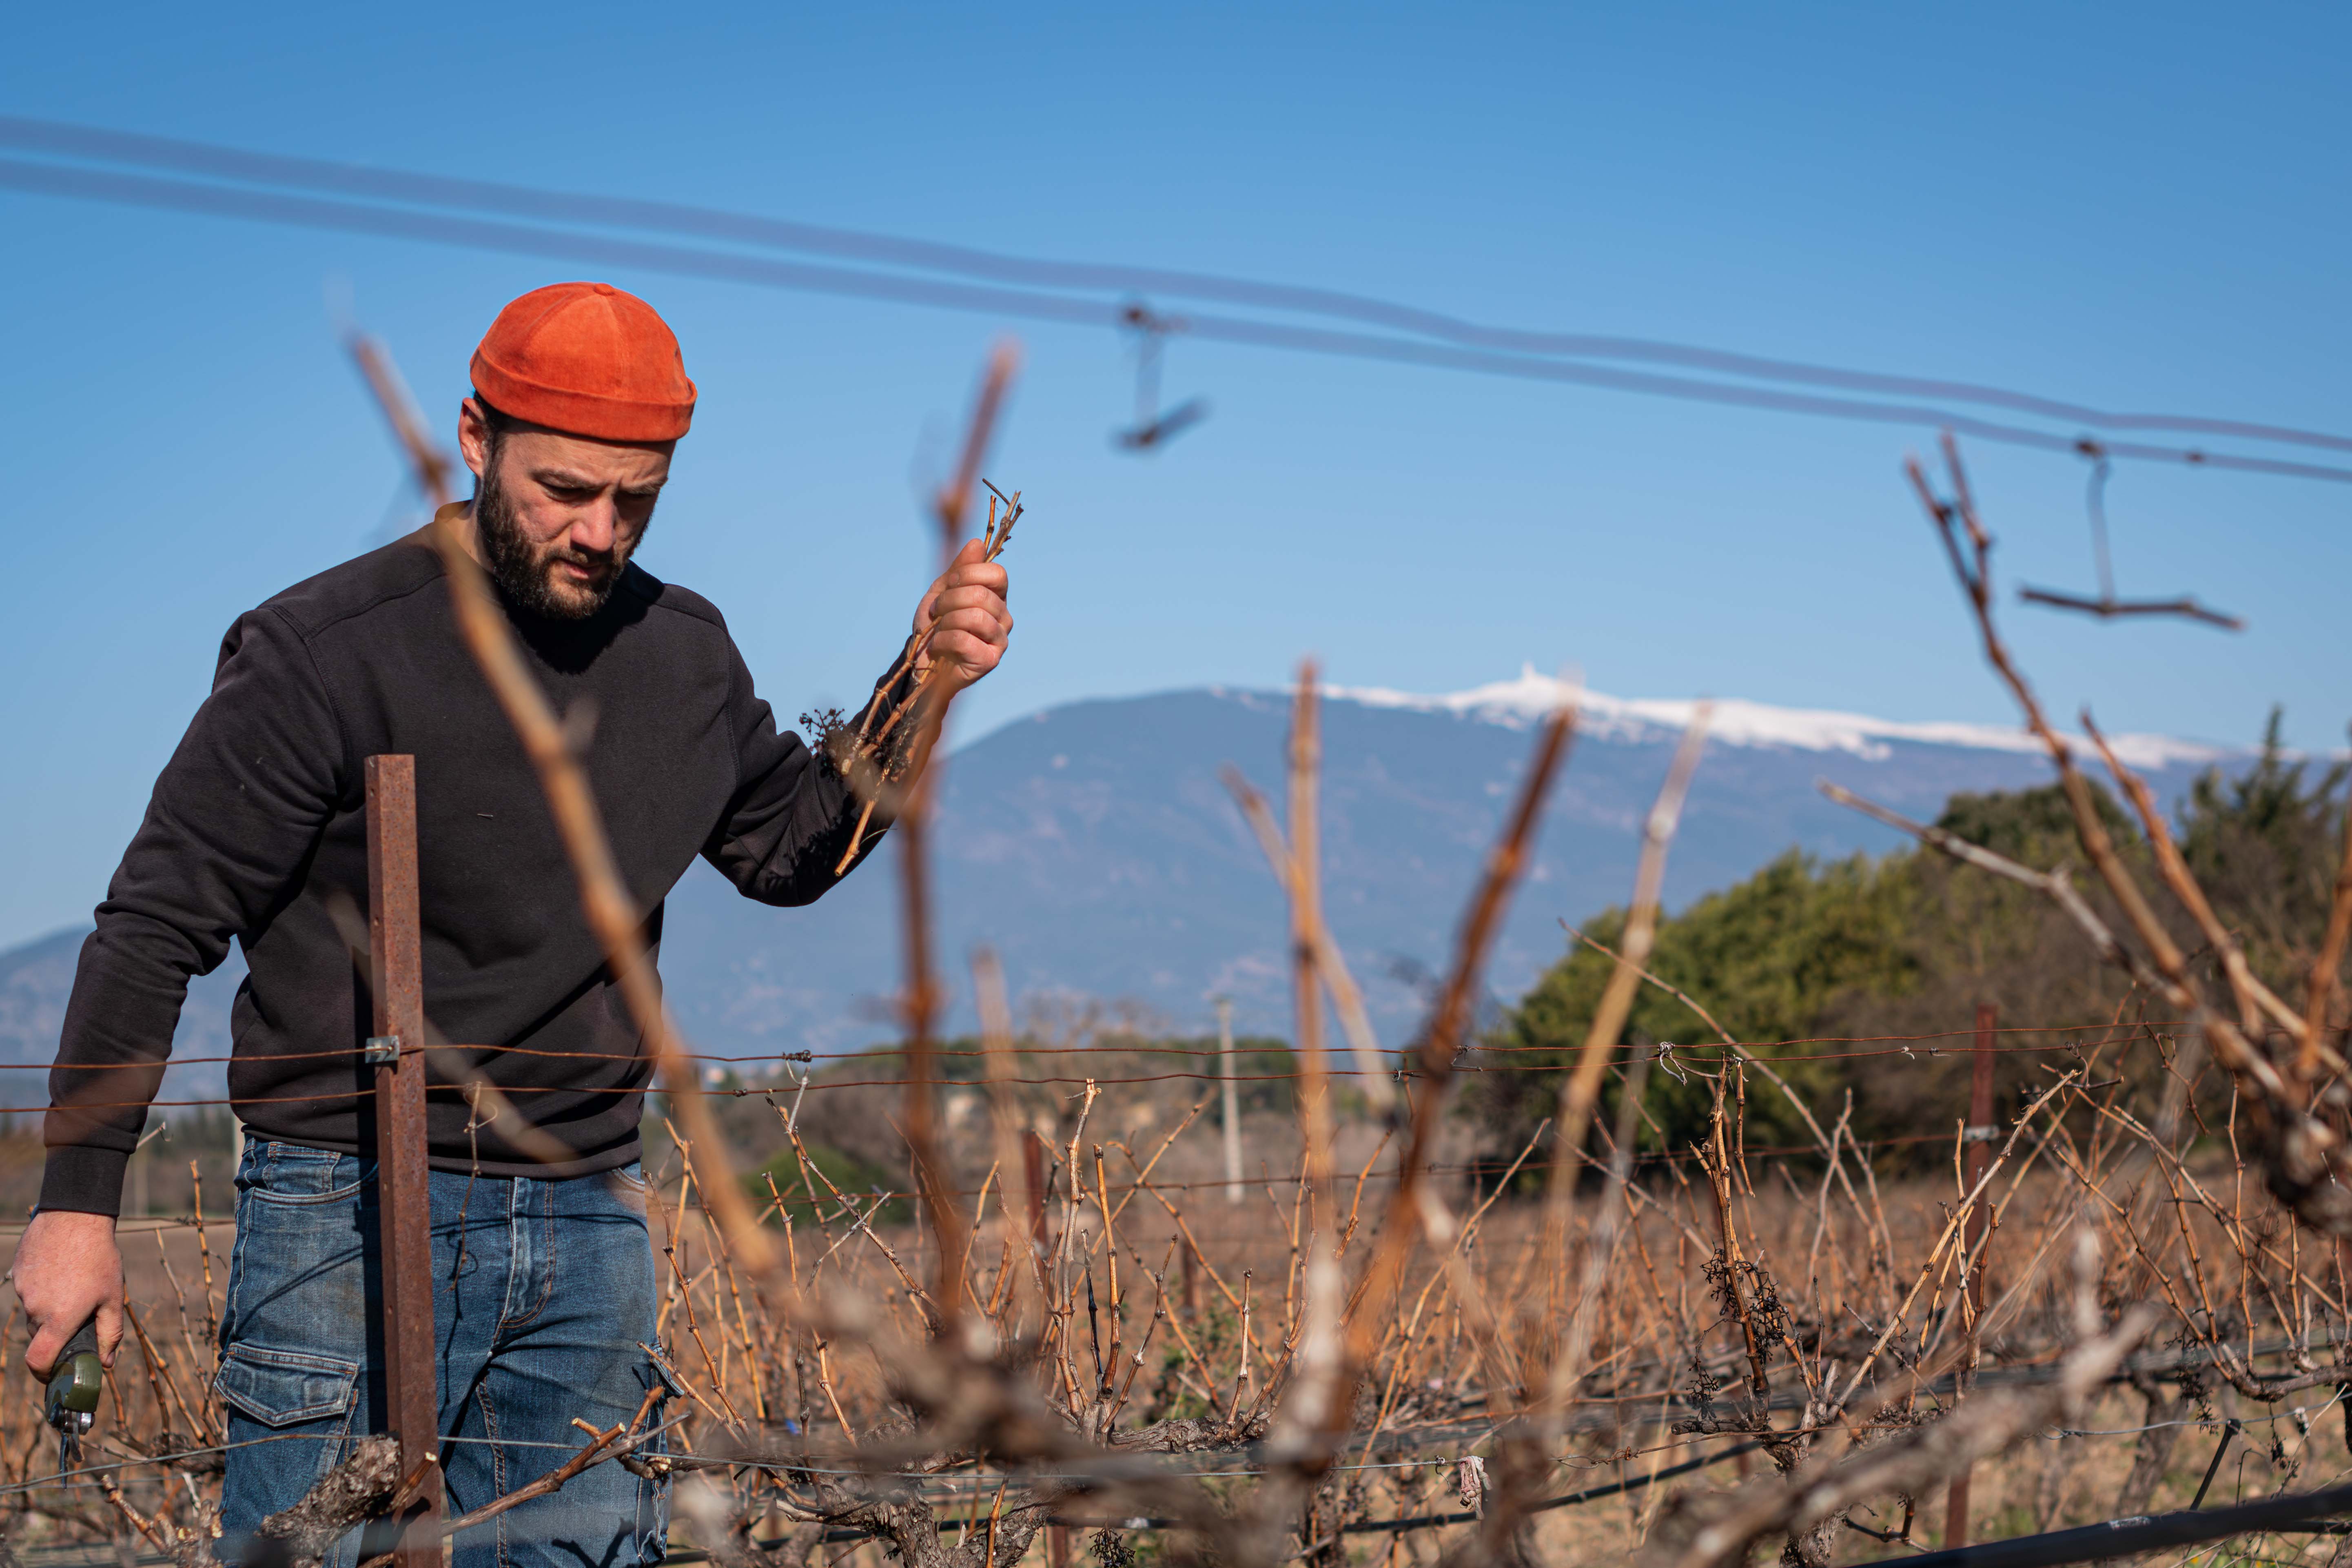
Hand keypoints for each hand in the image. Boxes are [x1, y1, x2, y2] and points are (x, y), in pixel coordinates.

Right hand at [11, 1210, 123, 1376]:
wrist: (76, 1216)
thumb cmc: (100, 1257)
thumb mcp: (113, 1297)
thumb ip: (110, 1333)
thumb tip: (106, 1364)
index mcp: (59, 1319)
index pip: (39, 1361)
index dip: (44, 1374)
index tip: (54, 1374)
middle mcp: (36, 1309)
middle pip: (40, 1336)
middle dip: (56, 1333)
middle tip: (78, 1314)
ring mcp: (23, 1291)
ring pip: (34, 1312)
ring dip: (50, 1307)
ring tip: (73, 1283)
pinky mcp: (17, 1274)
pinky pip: (28, 1291)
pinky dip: (42, 1288)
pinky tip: (60, 1270)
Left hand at [911, 538, 1012, 695]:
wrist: (923, 660)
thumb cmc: (935, 625)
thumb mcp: (942, 591)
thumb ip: (959, 569)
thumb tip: (976, 543)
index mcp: (997, 597)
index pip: (997, 574)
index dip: (968, 574)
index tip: (947, 584)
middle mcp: (1004, 617)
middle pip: (981, 594)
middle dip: (948, 600)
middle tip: (935, 611)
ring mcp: (1000, 640)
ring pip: (974, 616)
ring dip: (945, 621)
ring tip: (937, 630)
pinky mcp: (990, 660)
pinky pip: (965, 640)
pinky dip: (943, 641)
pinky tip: (939, 647)